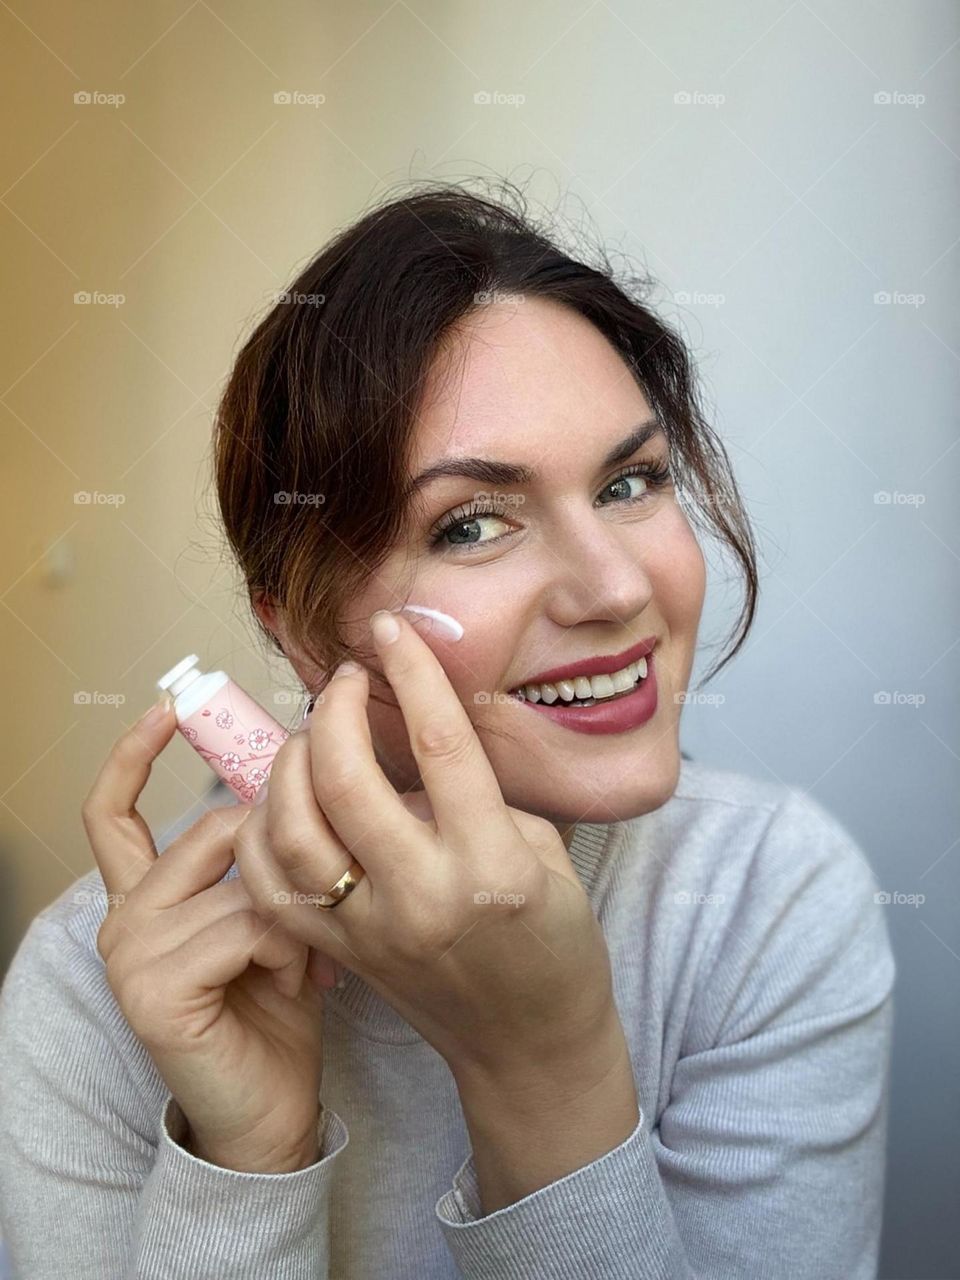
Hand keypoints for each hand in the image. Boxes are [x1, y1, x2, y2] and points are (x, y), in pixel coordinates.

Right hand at [81, 700, 325, 1171]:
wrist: (271, 1107)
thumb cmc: (276, 1007)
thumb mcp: (265, 915)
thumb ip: (253, 859)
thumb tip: (288, 779)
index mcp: (143, 897)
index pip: (112, 812)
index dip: (133, 756)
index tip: (167, 708)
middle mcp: (123, 917)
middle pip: (215, 826)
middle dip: (283, 861)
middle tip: (315, 915)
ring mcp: (130, 952)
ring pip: (241, 875)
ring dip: (294, 915)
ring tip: (306, 962)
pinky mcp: (152, 986)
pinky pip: (244, 923)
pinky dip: (286, 948)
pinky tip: (293, 983)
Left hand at [233, 610, 618, 1088]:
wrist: (529, 1045)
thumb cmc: (553, 943)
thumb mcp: (542, 851)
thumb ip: (478, 796)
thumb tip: (411, 743)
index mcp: (489, 864)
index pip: (439, 745)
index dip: (411, 672)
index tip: (391, 627)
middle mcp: (422, 894)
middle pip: (345, 779)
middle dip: (335, 708)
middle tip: (346, 681)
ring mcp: (368, 929)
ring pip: (292, 828)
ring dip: (290, 762)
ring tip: (313, 734)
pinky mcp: (337, 952)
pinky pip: (272, 881)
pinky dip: (263, 827)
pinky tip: (284, 799)